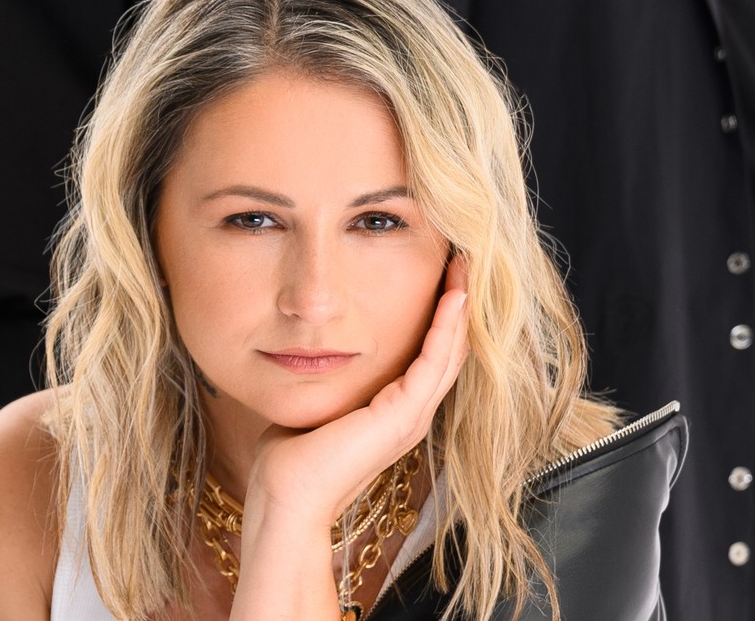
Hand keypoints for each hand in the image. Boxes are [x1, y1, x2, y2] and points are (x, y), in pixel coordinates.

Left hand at [228, 257, 468, 619]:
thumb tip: (309, 349)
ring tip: (466, 266)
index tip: (439, 272)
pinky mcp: (403, 416)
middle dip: (457, 301)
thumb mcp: (317, 401)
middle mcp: (412, 413)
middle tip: (464, 258)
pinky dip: (447, 326)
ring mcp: (412, 416)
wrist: (287, 495)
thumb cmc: (291, 456)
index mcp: (394, 411)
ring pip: (451, 350)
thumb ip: (327, 377)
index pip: (429, 354)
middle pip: (450, 347)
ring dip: (460, 306)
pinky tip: (453, 296)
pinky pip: (434, 361)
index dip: (439, 313)